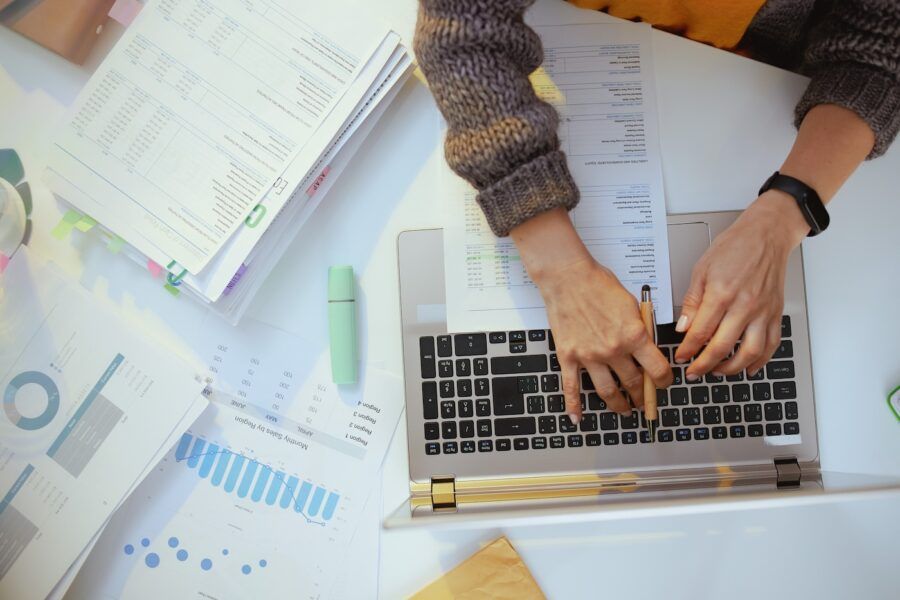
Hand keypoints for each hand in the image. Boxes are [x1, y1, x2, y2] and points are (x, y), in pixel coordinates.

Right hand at [511, 209, 671, 422]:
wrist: (568, 277)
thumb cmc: (598, 283)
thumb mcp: (632, 304)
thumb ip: (640, 329)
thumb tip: (646, 347)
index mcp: (634, 336)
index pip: (657, 369)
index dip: (664, 381)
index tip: (663, 384)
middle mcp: (613, 350)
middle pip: (633, 383)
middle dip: (642, 396)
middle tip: (644, 400)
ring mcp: (589, 356)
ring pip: (608, 391)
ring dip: (619, 405)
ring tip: (624, 410)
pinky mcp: (568, 357)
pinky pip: (571, 387)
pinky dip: (574, 406)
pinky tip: (577, 418)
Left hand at [674, 192, 808, 377]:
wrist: (766, 235)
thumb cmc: (734, 247)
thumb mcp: (701, 269)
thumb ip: (692, 301)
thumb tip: (683, 327)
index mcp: (722, 293)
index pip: (700, 332)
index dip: (687, 349)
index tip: (681, 357)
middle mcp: (745, 305)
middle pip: (722, 347)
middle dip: (703, 365)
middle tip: (693, 372)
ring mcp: (763, 311)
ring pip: (749, 352)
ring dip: (731, 368)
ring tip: (717, 371)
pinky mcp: (776, 313)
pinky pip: (771, 345)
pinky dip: (760, 361)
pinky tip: (748, 367)